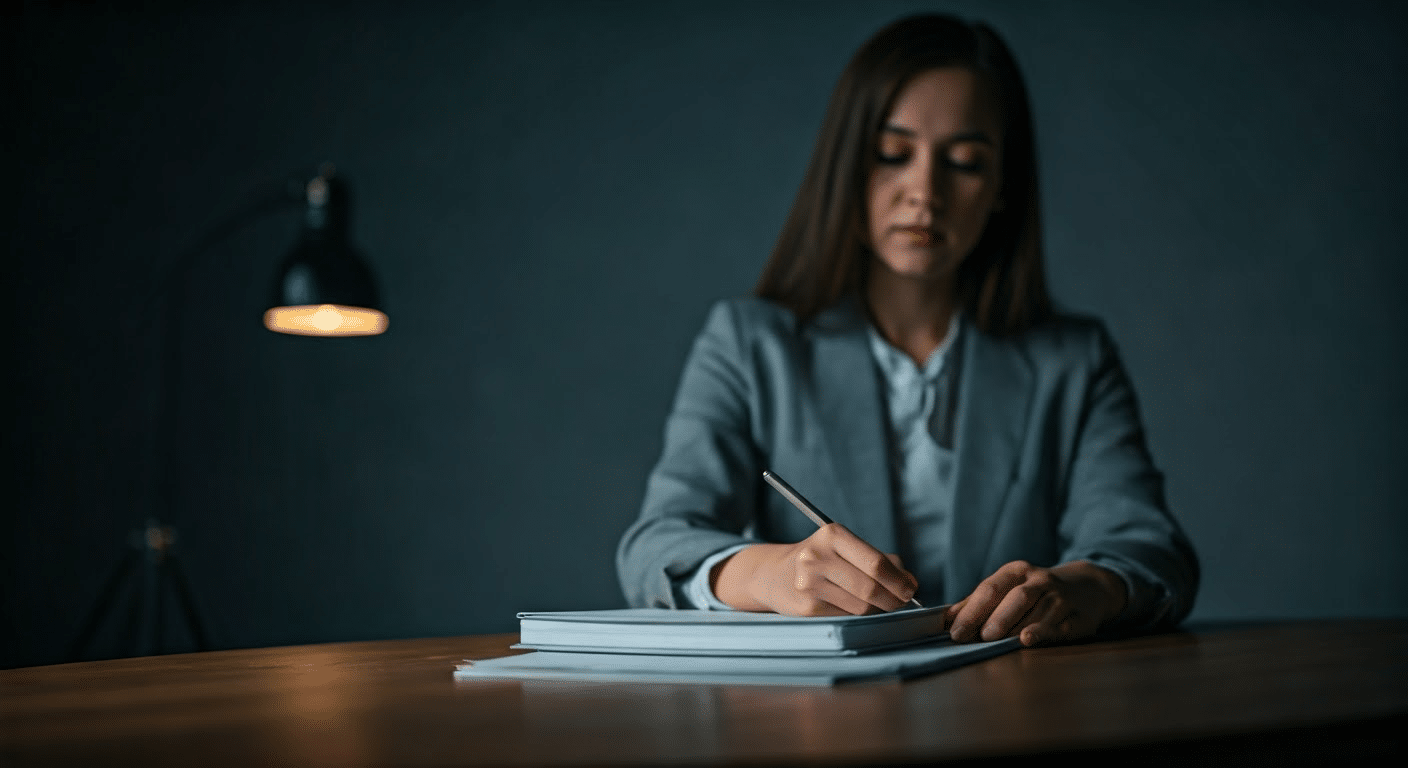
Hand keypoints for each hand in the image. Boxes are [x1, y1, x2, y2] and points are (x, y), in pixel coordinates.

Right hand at [710, 524, 918, 614]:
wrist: (776, 574)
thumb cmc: (822, 560)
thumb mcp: (845, 547)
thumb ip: (879, 560)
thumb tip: (909, 582)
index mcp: (833, 535)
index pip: (877, 563)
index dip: (899, 580)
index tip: (910, 589)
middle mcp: (817, 557)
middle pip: (871, 587)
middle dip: (894, 599)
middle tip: (901, 602)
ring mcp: (809, 583)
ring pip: (861, 607)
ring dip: (877, 609)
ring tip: (877, 604)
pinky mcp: (807, 607)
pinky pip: (847, 617)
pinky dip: (859, 616)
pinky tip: (855, 608)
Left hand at [943, 560, 1126, 646]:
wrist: (1086, 587)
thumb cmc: (1034, 592)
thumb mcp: (1006, 589)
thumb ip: (976, 604)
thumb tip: (945, 620)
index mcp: (1015, 572)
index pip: (990, 589)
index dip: (972, 611)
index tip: (956, 632)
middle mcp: (1039, 580)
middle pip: (1017, 597)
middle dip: (998, 617)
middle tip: (982, 637)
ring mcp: (1061, 597)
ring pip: (1040, 610)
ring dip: (1020, 626)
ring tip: (1003, 641)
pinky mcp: (1079, 615)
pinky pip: (1063, 623)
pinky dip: (1046, 631)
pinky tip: (1032, 639)